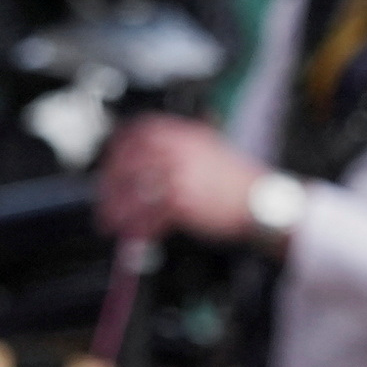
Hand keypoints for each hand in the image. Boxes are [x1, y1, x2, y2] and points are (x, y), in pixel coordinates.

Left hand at [95, 114, 262, 246]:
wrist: (263, 201)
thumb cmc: (239, 181)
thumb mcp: (211, 148)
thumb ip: (181, 147)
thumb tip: (149, 158)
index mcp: (183, 134)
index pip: (137, 132)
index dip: (117, 149)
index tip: (109, 165)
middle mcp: (177, 150)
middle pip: (128, 162)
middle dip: (110, 184)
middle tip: (104, 200)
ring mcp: (178, 175)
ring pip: (134, 191)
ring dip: (117, 209)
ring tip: (110, 222)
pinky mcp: (182, 202)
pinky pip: (150, 215)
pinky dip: (139, 227)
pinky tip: (136, 234)